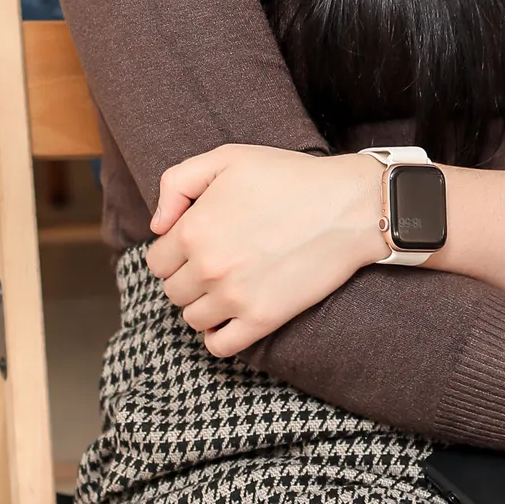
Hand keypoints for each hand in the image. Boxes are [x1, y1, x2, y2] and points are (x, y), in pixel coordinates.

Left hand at [146, 144, 380, 356]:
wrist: (347, 206)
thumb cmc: (289, 177)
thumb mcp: (227, 158)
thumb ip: (177, 183)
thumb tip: (157, 226)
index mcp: (194, 229)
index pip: (157, 261)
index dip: (174, 251)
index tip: (195, 244)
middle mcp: (208, 267)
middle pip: (173, 291)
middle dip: (188, 277)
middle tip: (216, 260)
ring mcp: (235, 297)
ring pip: (192, 319)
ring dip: (203, 304)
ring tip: (226, 284)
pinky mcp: (262, 319)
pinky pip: (219, 346)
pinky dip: (218, 336)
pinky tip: (231, 316)